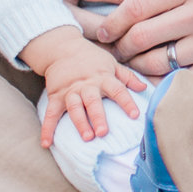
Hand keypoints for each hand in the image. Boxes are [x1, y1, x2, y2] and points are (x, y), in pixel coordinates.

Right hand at [20, 26, 147, 146]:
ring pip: (74, 108)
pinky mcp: (56, 95)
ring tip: (86, 137)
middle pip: (93, 102)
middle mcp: (87, 85)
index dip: (127, 102)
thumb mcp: (111, 63)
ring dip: (80, 123)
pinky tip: (47, 143)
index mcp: (103, 77)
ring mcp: (70, 91)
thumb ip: (127, 77)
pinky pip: (51, 114)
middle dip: (98, 117)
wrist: (63, 48)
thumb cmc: (91, 58)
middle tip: (103, 132)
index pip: (118, 90)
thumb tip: (144, 88)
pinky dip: (47, 128)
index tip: (135, 115)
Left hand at [106, 0, 192, 81]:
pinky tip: (156, 78)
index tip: (103, 31)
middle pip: (141, 37)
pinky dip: (164, 81)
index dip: (112, 22)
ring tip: (131, 64)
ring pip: (157, 61)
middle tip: (112, 50)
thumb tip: (129, 8)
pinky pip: (183, 80)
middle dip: (119, 47)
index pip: (136, 7)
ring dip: (137, 66)